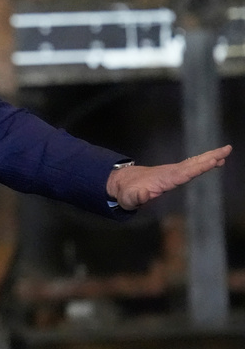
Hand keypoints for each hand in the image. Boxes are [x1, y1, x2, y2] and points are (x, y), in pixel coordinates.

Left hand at [107, 144, 231, 210]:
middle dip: (209, 157)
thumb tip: (142, 195)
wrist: (121, 183)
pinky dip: (203, 162)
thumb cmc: (126, 193)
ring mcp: (172, 172)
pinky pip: (191, 166)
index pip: (183, 173)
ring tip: (225, 152)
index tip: (210, 161)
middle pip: (192, 164)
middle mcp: (170, 173)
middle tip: (226, 150)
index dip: (196, 168)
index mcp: (163, 179)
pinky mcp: (173, 173)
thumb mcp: (128, 198)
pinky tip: (214, 160)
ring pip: (193, 163)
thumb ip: (136, 197)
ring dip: (209, 157)